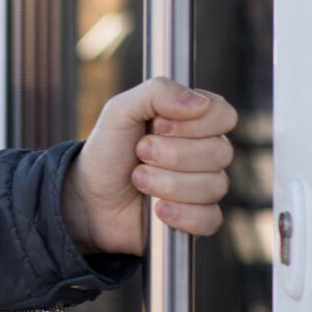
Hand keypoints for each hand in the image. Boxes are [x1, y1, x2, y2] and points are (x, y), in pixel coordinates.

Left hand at [64, 77, 238, 255]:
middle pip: (220, 152)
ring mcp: (204, 187)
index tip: (158, 125)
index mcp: (194, 121)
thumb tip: (199, 103)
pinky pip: (210, 219)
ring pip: (214, 186)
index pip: (224, 115)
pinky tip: (158, 209)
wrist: (88, 197)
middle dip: (172, 154)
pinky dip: (181, 214)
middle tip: (140, 153)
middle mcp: (205, 152)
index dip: (194, 123)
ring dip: (168, 184)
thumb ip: (157, 92)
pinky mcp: (198, 218)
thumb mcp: (120, 111)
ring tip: (138, 179)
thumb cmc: (108, 151)